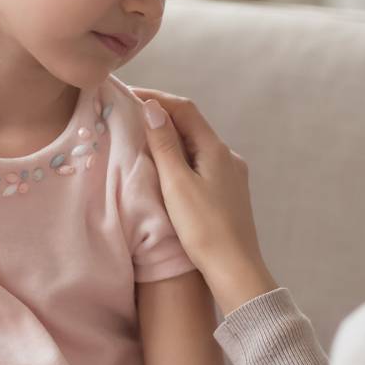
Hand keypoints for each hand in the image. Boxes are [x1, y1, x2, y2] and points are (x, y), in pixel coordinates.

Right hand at [132, 88, 276, 316]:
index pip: (185, 109)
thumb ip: (164, 145)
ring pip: (196, 145)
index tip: (128, 95)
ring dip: (171, 137)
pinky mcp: (228, 192)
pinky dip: (181, 157)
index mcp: (216, 149)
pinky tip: (166, 169)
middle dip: (162, 116)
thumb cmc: (204, 228)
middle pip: (192, 125)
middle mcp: (227, 156)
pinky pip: (201, 163)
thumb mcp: (177, 184)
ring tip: (142, 139)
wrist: (236, 269)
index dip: (156, 98)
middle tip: (130, 114)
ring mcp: (231, 175)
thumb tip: (153, 108)